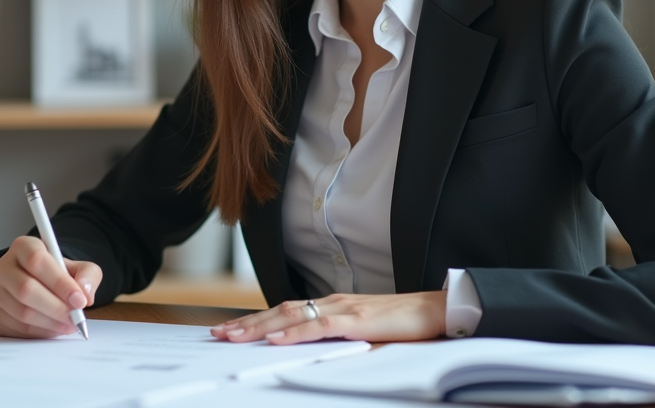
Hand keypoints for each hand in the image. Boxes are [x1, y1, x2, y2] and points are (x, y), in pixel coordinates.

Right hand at [0, 235, 102, 337]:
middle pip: (26, 289)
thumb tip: (85, 294)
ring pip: (21, 312)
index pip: (37, 261)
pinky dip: (39, 332)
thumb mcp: (78, 267)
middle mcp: (2, 267)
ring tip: (69, 325)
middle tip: (75, 318)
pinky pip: (15, 328)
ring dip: (50, 323)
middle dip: (56, 308)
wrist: (37, 284)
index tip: (79, 300)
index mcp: (23, 247)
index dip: (59, 282)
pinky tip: (53, 329)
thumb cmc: (56, 274)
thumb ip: (88, 275)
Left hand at [209, 291, 446, 344]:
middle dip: (248, 324)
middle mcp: (332, 302)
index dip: (258, 320)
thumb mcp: (364, 332)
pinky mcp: (357, 320)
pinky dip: (295, 333)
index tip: (232, 330)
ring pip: (292, 316)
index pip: (286, 312)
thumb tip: (314, 352)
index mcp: (332, 306)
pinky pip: (319, 327)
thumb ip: (340, 338)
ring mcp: (343, 309)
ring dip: (261, 326)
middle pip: (281, 312)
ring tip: (235, 336)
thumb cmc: (404, 323)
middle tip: (219, 334)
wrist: (436, 310)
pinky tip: (277, 339)